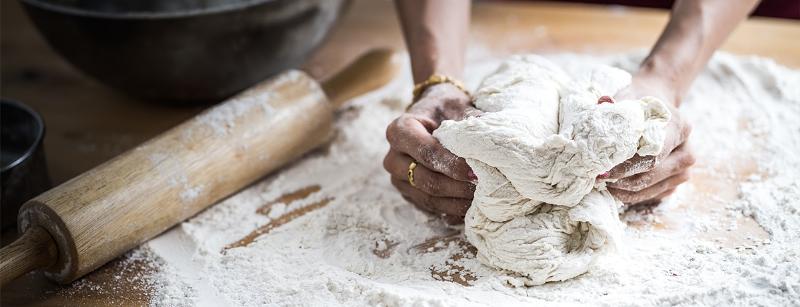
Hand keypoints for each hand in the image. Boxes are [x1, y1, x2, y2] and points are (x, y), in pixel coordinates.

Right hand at [384, 83, 476, 223]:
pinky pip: (430, 207)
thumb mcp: (459, 107)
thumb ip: (472, 122)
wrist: (434, 115)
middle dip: (457, 187)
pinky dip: (452, 209)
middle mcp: (393, 157)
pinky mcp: (408, 193)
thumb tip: (494, 142)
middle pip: (426, 179)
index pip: (426, 153)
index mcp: (400, 131)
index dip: (451, 165)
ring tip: (481, 200)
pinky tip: (471, 206)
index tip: (475, 172)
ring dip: (456, 202)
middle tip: (483, 188)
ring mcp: (398, 178)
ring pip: (428, 197)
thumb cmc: (447, 108)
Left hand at [604, 74, 695, 206]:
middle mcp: (687, 151)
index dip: (626, 167)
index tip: (602, 171)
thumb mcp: (628, 99)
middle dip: (621, 180)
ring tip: (602, 184)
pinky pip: (652, 195)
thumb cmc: (639, 104)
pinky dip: (631, 194)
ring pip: (651, 189)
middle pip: (652, 175)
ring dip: (624, 190)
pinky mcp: (676, 182)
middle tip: (597, 179)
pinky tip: (614, 188)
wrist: (657, 109)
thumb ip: (616, 104)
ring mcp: (685, 170)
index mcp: (679, 127)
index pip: (652, 155)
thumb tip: (603, 103)